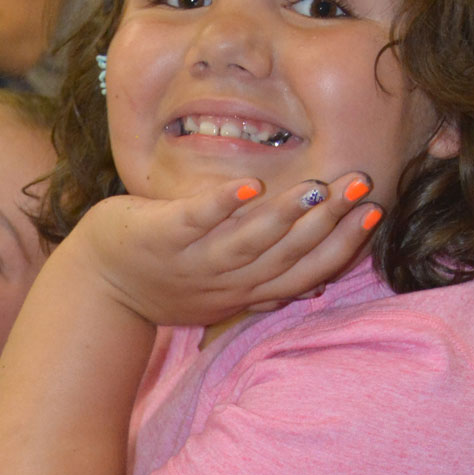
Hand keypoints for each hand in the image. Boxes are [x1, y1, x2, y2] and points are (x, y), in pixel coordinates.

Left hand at [79, 170, 381, 327]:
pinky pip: (195, 220)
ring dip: (286, 214)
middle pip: (286, 255)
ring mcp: (191, 260)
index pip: (305, 272)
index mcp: (245, 291)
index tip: (376, 211)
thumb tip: (318, 284)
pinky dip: (223, 203)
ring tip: (318, 185)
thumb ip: (264, 284)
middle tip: (362, 185)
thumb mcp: (220, 291)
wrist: (98, 286)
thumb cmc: (165, 278)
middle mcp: (224, 282)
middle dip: (328, 221)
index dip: (343, 245)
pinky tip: (250, 182)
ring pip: (249, 242)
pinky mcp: (160, 237)